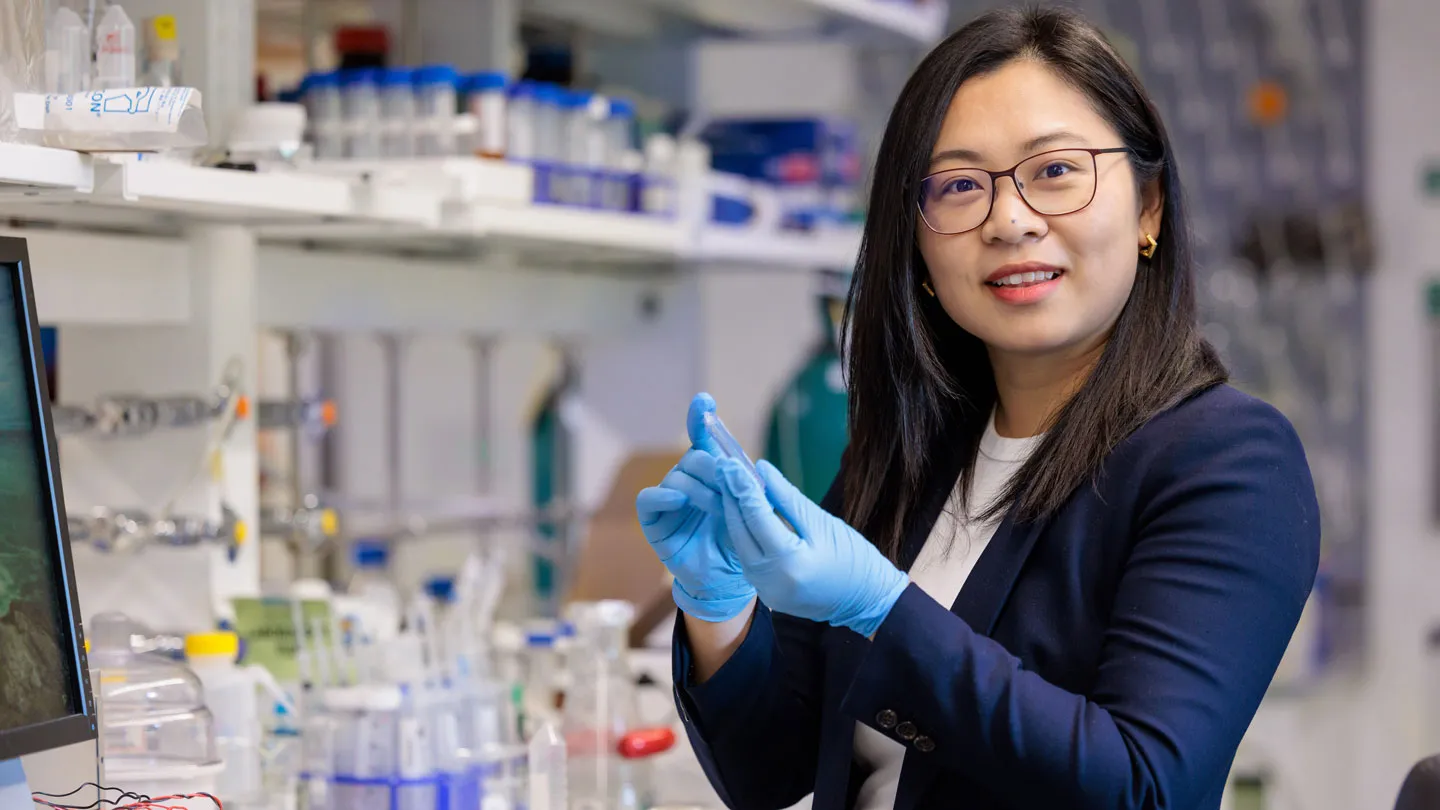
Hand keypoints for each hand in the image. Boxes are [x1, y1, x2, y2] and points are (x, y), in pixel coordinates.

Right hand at [635, 394, 755, 621]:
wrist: (725, 579)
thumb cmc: (737, 542)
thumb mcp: (747, 510)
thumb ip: (744, 486)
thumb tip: (751, 464)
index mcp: (709, 475)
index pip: (702, 439)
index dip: (701, 417)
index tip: (705, 401)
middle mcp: (685, 482)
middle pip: (693, 458)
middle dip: (713, 468)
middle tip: (730, 486)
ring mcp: (668, 501)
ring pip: (676, 477)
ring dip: (699, 488)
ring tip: (717, 506)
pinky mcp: (654, 521)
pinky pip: (649, 500)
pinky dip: (663, 496)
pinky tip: (679, 500)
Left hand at [716, 458, 908, 636]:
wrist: (868, 602)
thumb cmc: (854, 559)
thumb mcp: (823, 523)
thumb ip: (788, 498)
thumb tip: (761, 470)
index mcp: (789, 562)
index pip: (756, 516)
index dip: (741, 487)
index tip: (729, 463)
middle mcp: (770, 580)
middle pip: (740, 532)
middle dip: (731, 498)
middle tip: (723, 469)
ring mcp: (766, 592)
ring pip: (739, 546)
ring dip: (734, 516)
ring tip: (730, 486)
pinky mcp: (766, 595)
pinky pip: (748, 559)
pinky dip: (745, 535)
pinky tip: (743, 513)